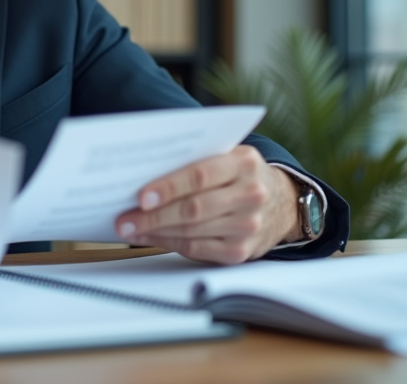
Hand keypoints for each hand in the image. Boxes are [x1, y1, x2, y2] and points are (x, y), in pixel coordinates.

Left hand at [115, 145, 301, 264]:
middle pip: (194, 209)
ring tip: (129, 228)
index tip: (141, 196)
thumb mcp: (228, 156)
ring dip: (155, 232)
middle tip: (125, 219)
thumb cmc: (240, 175)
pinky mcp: (241, 251)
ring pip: (192, 231)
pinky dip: (168, 243)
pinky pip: (197, 249)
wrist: (281, 202)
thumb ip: (195, 160)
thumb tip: (144, 175)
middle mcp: (251, 195)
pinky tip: (150, 237)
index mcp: (244, 163)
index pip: (201, 176)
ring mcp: (248, 225)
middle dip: (154, 216)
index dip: (169, 187)